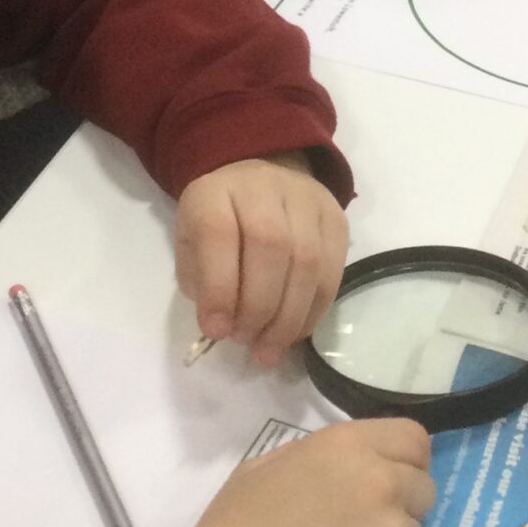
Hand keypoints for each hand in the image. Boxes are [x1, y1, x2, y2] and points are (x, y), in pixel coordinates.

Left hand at [174, 153, 348, 367]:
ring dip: (288, 318)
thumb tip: (222, 324)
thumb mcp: (190, 241)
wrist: (259, 178)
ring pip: (307, 262)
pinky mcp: (337, 220)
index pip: (219, 232)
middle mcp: (265, 187)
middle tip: (245, 342)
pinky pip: (332, 272)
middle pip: (271, 247)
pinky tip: (294, 332)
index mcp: (216, 190)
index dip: (219, 287)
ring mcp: (308, 200)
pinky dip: (313, 311)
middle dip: (258, 308)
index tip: (216, 330)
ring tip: (269, 349)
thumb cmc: (218, 218)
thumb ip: (200, 280)